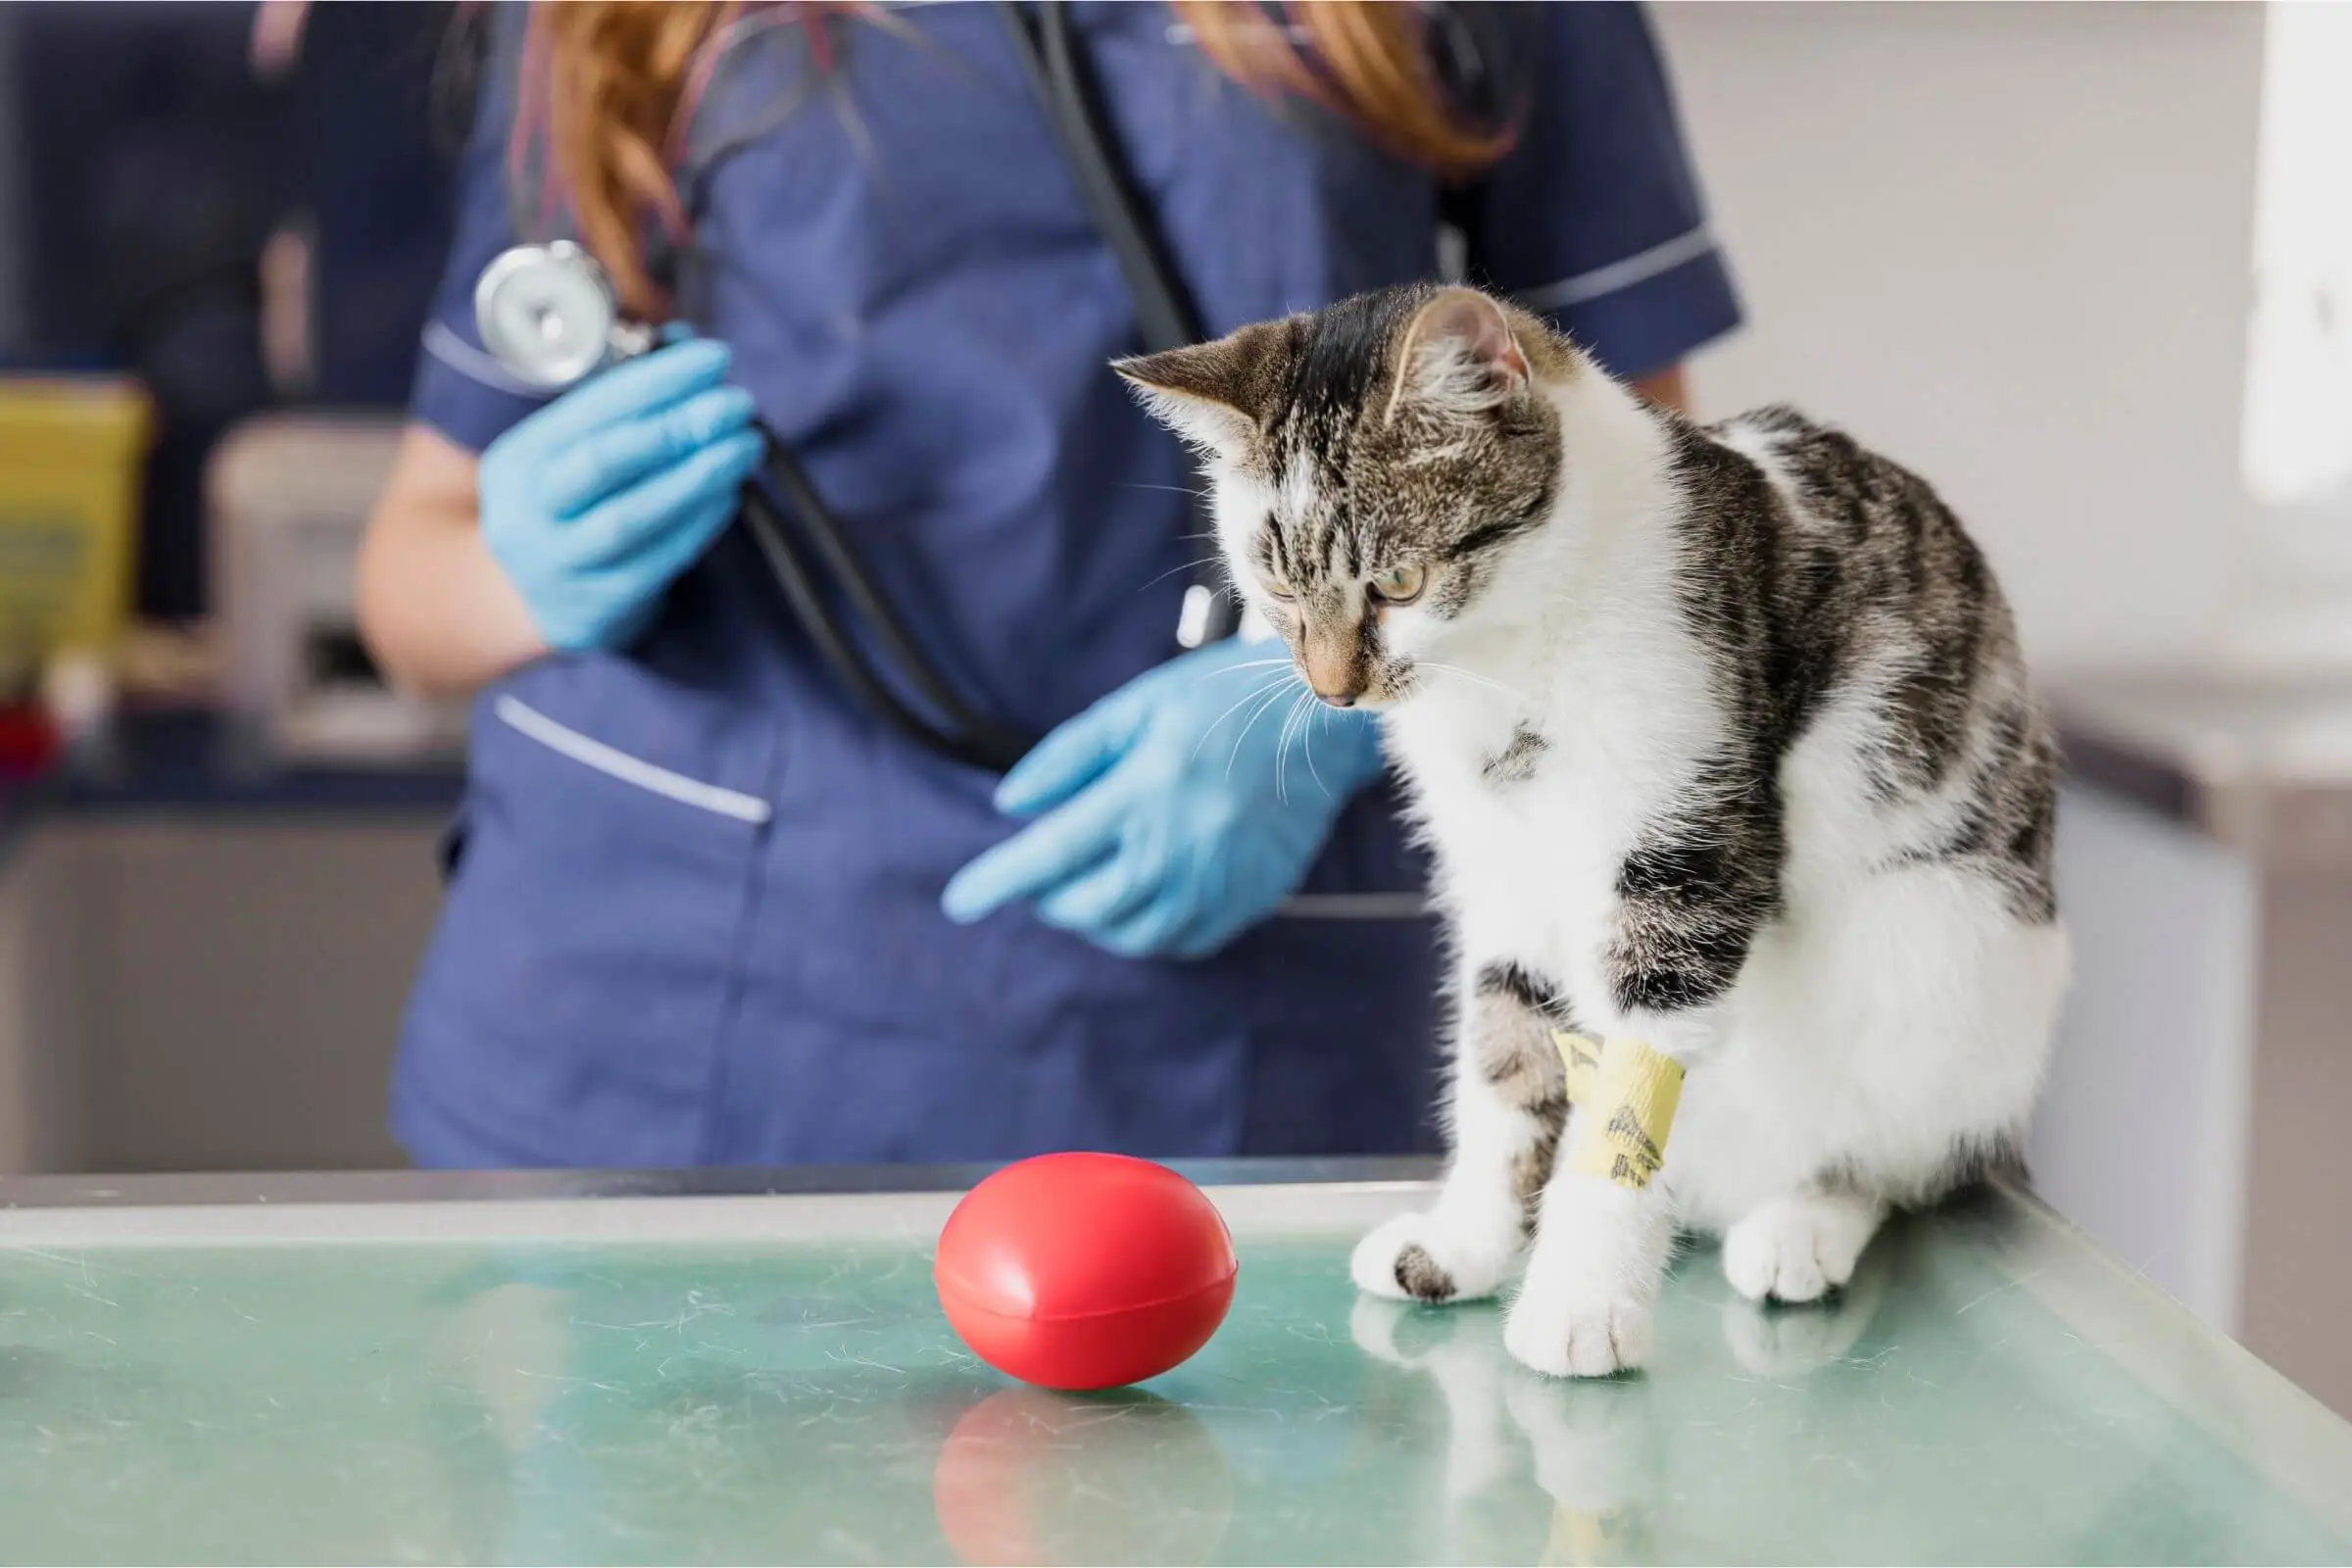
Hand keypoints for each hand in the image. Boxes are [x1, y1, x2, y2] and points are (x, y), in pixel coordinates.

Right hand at [479, 337, 763, 651]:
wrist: (527, 599)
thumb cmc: (567, 504)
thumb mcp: (571, 450)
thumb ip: (622, 403)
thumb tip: (684, 345)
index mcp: (518, 460)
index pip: (589, 409)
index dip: (655, 381)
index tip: (712, 359)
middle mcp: (527, 513)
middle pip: (603, 462)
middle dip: (677, 426)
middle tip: (735, 404)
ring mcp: (559, 565)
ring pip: (631, 518)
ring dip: (698, 477)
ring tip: (745, 447)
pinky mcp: (598, 609)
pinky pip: (657, 562)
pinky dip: (698, 524)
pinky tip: (728, 494)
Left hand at [941, 637, 1384, 958]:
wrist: (1319, 723)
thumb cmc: (1220, 702)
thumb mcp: (1135, 708)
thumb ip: (1068, 756)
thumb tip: (1010, 805)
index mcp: (1144, 793)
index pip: (1051, 854)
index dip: (997, 881)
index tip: (959, 902)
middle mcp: (1180, 849)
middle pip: (1086, 907)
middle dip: (1047, 899)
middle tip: (1039, 875)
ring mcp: (1218, 882)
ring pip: (1131, 935)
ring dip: (1094, 919)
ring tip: (1087, 886)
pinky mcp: (1248, 900)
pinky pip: (1181, 942)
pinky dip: (1146, 931)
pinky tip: (1141, 897)